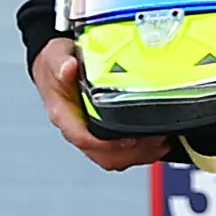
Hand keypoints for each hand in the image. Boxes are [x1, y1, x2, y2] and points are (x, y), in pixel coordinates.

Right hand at [29, 41, 149, 174]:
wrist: (54, 66)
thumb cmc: (54, 66)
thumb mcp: (55, 58)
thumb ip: (61, 64)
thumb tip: (68, 67)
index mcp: (63, 114)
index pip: (82, 137)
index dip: (106, 143)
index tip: (129, 140)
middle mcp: (76, 128)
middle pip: (102, 155)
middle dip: (131, 153)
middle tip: (154, 139)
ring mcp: (89, 133)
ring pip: (113, 158)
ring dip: (138, 154)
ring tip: (160, 142)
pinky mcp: (102, 133)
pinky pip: (120, 153)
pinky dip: (140, 152)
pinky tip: (157, 143)